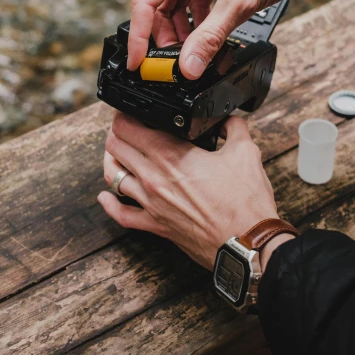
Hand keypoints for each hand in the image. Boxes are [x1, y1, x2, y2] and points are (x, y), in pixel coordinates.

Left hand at [98, 112, 281, 270]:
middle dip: (116, 133)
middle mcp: (154, 177)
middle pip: (115, 148)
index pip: (128, 128)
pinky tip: (106, 196)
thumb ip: (233, 128)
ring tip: (117, 153)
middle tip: (125, 128)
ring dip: (111, 161)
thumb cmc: (245, 202)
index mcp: (171, 155)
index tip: (130, 111)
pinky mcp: (156, 225)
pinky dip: (110, 204)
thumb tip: (228, 119)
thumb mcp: (246, 153)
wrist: (248, 243)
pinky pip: (122, 215)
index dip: (124, 115)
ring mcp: (151, 203)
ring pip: (112, 177)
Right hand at [127, 0, 312, 78]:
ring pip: (179, 6)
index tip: (138, 63)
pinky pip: (197, 2)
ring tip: (195, 54)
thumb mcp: (239, 2)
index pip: (145, 1)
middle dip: (166, 37)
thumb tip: (189, 65)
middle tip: (175, 65)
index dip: (139, 36)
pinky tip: (210, 37)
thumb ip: (210, 36)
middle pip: (160, 6)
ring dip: (185, 32)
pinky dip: (201, 22)